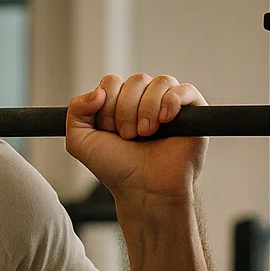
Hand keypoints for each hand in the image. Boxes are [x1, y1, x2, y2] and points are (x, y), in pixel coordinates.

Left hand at [64, 73, 207, 203]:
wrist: (144, 190)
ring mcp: (169, 105)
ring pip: (160, 82)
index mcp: (120, 103)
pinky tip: (164, 121)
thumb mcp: (80, 142)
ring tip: (145, 134)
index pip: (112, 82)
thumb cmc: (116, 169)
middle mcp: (145, 101)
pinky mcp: (193, 112)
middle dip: (126, 110)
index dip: (107, 103)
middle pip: (136, 80)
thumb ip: (76, 110)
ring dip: (147, 109)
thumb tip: (98, 90)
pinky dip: (171, 101)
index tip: (109, 131)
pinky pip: (184, 89)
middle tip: (128, 136)